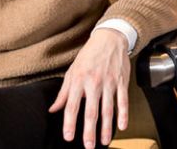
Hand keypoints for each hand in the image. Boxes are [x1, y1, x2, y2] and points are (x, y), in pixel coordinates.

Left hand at [49, 28, 129, 147]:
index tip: (69, 137)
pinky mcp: (121, 82)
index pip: (72, 106)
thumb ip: (63, 93)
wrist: (110, 39)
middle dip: (89, 131)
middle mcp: (93, 83)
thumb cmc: (89, 56)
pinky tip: (122, 126)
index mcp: (78, 81)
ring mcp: (109, 83)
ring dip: (106, 127)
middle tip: (88, 146)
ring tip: (104, 141)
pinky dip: (123, 114)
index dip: (70, 123)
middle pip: (91, 111)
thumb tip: (53, 109)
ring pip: (108, 109)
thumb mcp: (72, 72)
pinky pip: (123, 101)